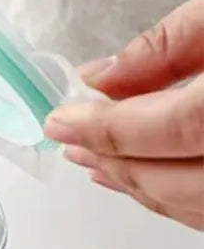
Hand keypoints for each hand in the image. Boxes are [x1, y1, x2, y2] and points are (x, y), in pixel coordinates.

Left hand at [43, 0, 203, 228]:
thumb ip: (170, 44)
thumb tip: (100, 76)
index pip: (168, 129)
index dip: (104, 129)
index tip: (59, 122)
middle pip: (175, 180)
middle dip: (114, 162)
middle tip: (69, 141)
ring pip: (193, 205)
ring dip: (139, 185)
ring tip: (94, 162)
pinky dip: (175, 198)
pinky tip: (144, 180)